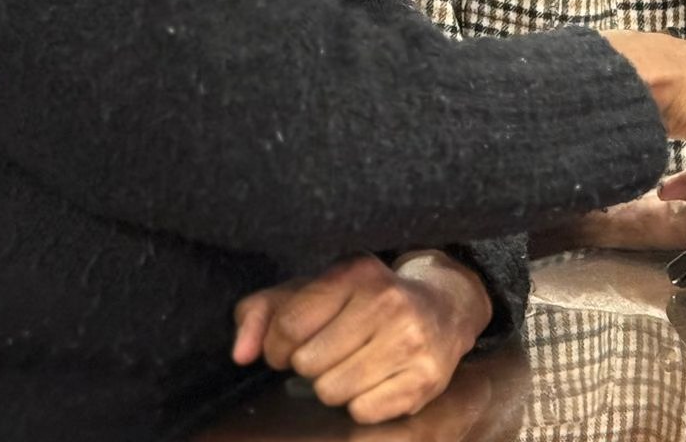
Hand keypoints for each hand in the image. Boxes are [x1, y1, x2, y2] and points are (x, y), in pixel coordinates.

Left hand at [231, 252, 491, 424]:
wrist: (444, 307)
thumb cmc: (363, 301)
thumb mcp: (312, 291)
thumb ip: (262, 313)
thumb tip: (241, 354)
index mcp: (354, 273)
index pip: (288, 326)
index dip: (276, 347)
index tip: (287, 348)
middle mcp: (387, 302)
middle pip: (308, 364)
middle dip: (309, 366)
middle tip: (329, 354)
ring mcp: (410, 341)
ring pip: (333, 392)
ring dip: (334, 386)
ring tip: (352, 365)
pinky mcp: (425, 378)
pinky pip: (363, 412)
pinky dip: (362, 403)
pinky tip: (375, 380)